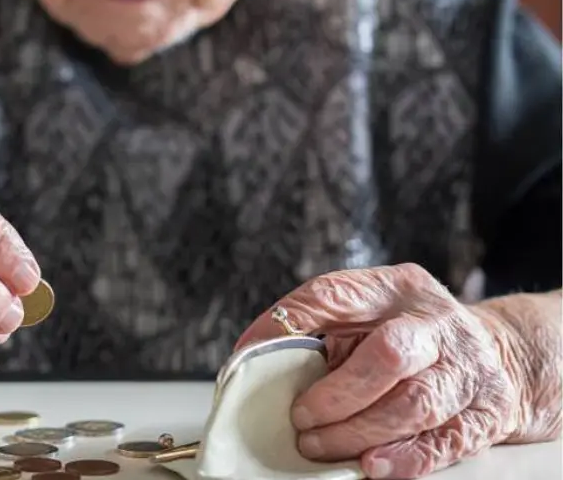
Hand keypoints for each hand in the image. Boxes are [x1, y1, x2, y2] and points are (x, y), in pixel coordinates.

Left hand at [235, 264, 525, 478]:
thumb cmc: (409, 335)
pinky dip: (405, 458)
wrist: (499, 354)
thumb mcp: (368, 313)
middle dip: (337, 393)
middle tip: (300, 417)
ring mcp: (465, 368)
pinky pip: (445, 441)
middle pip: (389, 354)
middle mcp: (435, 323)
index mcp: (395, 288)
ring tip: (318, 446)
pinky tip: (371, 465)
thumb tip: (253, 356)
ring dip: (358, 431)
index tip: (251, 353)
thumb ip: (319, 327)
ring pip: (415, 403)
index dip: (289, 322)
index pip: (335, 294)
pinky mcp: (484, 412)